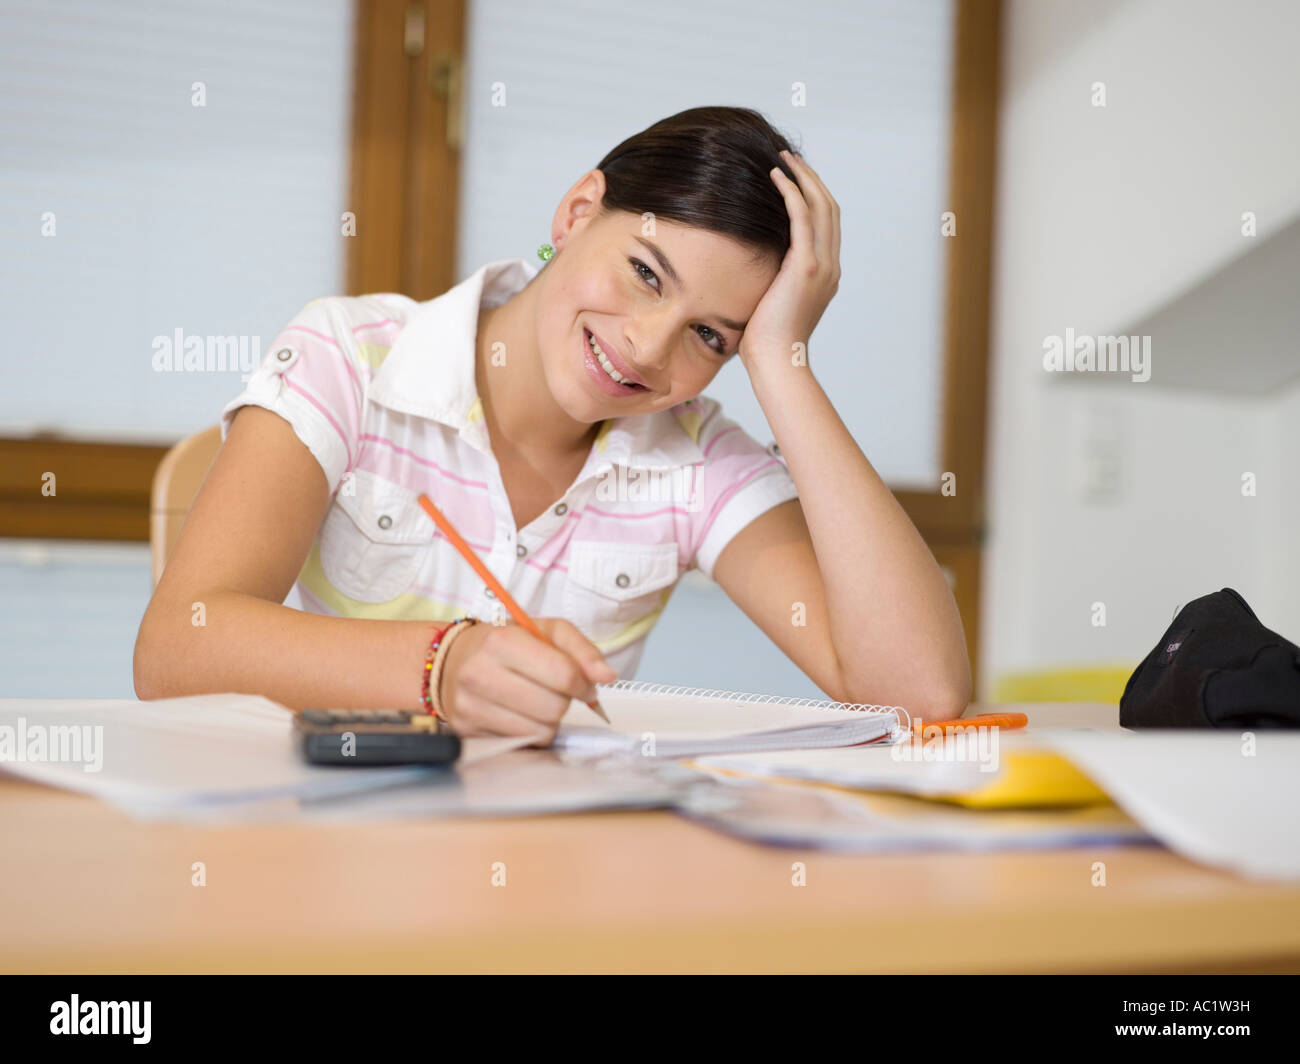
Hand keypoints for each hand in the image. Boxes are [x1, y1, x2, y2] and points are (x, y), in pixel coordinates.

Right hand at [437, 617, 617, 743]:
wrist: (451, 660)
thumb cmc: (504, 643)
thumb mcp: (545, 631)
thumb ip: (582, 649)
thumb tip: (607, 676)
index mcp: (502, 641)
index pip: (563, 675)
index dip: (585, 684)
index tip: (585, 685)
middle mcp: (480, 673)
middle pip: (553, 707)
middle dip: (565, 702)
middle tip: (556, 692)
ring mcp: (470, 705)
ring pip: (539, 731)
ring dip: (549, 721)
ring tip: (537, 702)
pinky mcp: (467, 730)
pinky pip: (521, 744)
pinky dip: (531, 733)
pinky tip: (522, 715)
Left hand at [738, 149, 840, 373]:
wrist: (776, 360)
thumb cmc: (766, 340)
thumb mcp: (773, 301)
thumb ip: (773, 279)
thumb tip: (752, 267)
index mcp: (826, 274)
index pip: (827, 223)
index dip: (814, 195)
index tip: (795, 177)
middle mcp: (830, 265)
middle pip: (829, 207)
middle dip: (811, 179)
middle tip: (790, 158)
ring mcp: (822, 265)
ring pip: (820, 206)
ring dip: (802, 178)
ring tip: (782, 159)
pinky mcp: (806, 267)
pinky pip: (803, 217)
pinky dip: (792, 193)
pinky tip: (776, 178)